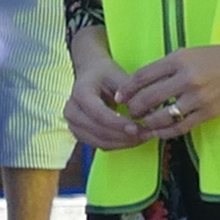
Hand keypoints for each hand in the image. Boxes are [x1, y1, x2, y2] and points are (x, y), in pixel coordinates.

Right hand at [63, 31, 151, 152]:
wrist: (90, 75)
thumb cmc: (105, 74)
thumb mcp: (118, 77)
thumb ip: (130, 93)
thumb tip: (147, 113)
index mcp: (80, 93)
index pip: (99, 114)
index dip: (119, 124)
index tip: (138, 128)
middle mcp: (72, 111)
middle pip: (100, 131)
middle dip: (125, 136)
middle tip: (147, 134)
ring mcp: (73, 125)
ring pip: (101, 142)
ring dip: (124, 143)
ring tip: (144, 137)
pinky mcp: (79, 134)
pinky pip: (101, 145)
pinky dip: (119, 144)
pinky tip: (134, 139)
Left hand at [121, 40, 219, 140]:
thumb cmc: (218, 58)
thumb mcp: (189, 53)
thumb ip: (166, 66)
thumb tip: (140, 83)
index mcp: (179, 59)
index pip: (142, 76)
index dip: (127, 89)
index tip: (119, 97)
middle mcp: (187, 78)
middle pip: (148, 98)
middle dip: (134, 109)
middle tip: (129, 113)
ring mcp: (198, 98)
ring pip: (162, 117)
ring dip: (147, 123)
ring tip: (142, 124)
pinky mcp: (207, 113)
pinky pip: (180, 127)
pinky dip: (165, 132)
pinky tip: (158, 132)